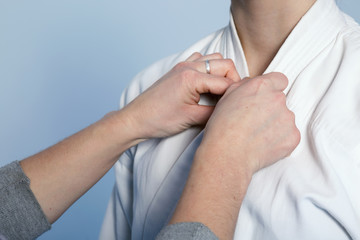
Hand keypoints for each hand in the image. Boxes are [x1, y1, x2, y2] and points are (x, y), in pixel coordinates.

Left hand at [119, 52, 240, 139]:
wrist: (136, 119)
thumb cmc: (158, 120)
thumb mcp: (191, 119)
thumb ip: (214, 112)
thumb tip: (229, 109)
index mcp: (192, 78)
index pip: (226, 82)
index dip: (236, 94)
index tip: (239, 105)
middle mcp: (188, 66)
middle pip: (224, 64)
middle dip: (234, 79)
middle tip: (233, 98)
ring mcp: (182, 66)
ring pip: (214, 59)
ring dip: (222, 72)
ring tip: (221, 92)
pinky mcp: (178, 69)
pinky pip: (200, 60)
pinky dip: (209, 68)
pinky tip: (207, 84)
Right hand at [198, 72, 299, 174]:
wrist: (227, 154)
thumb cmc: (222, 127)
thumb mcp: (226, 96)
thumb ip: (245, 85)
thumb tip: (252, 85)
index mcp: (262, 86)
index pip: (280, 80)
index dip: (272, 89)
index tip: (265, 98)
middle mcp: (278, 99)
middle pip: (281, 100)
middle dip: (270, 109)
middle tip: (254, 121)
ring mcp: (288, 118)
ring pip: (285, 118)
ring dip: (275, 124)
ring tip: (257, 135)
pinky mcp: (293, 137)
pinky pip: (289, 135)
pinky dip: (280, 140)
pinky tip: (264, 144)